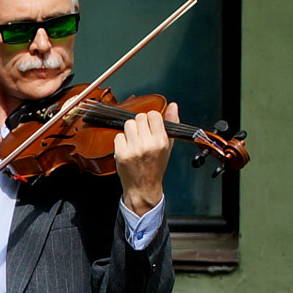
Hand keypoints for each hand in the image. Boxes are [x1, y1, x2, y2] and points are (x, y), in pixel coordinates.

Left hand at [114, 102, 177, 216]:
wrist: (143, 187)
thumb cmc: (156, 166)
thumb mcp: (168, 146)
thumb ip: (171, 124)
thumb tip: (173, 105)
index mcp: (161, 141)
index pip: (152, 115)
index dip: (151, 119)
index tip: (151, 126)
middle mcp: (147, 144)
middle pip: (139, 117)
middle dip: (140, 124)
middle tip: (142, 135)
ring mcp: (133, 149)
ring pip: (128, 124)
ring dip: (130, 131)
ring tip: (135, 141)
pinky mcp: (120, 153)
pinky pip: (118, 136)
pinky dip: (122, 141)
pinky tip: (128, 149)